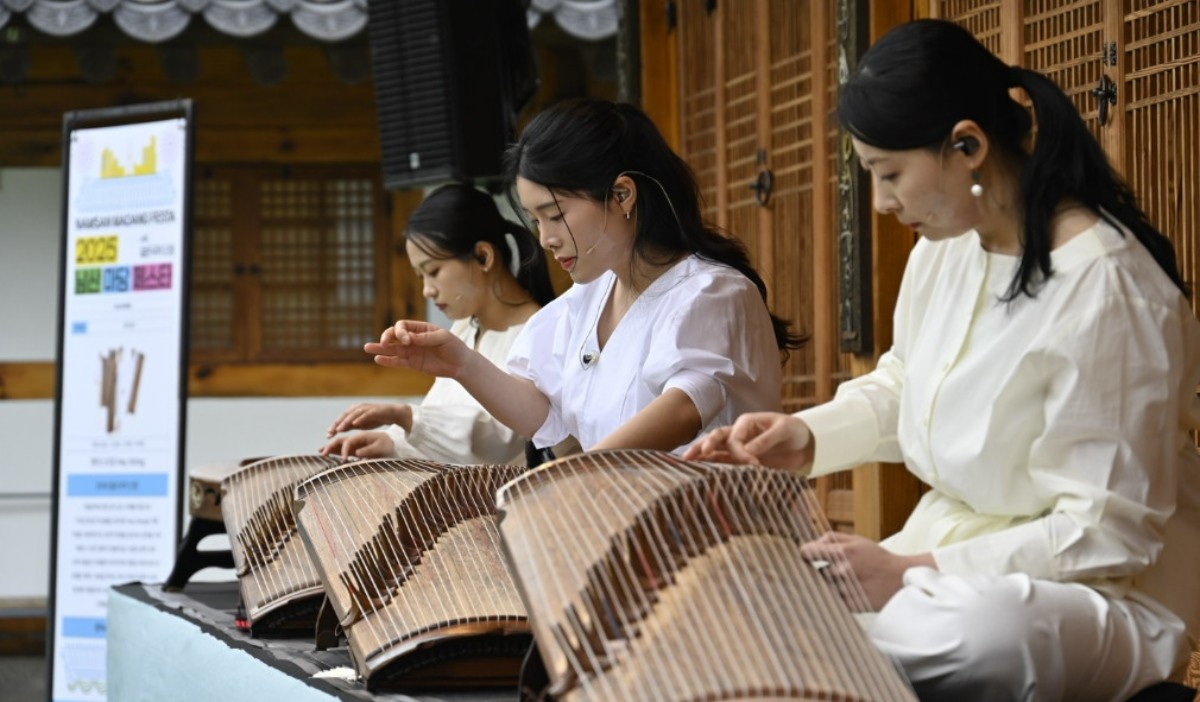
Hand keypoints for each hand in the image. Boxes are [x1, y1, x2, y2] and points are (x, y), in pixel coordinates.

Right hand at [319, 431, 395, 458]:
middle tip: (323, 454)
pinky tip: (327, 453)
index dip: (345, 450)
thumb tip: (357, 453)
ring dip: (329, 446)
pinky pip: (342, 447)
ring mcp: (354, 442)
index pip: (349, 442)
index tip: (344, 460)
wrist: (390, 442)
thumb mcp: (380, 448)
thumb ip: (369, 450)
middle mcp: (355, 438)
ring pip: (339, 443)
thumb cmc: (386, 445)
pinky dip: (334, 449)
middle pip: (340, 440)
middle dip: (331, 446)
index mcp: (362, 436)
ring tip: (319, 452)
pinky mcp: (354, 447)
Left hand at [326, 403, 411, 436]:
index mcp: (353, 411)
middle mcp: (358, 408)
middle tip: (330, 433)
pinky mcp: (374, 410)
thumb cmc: (375, 418)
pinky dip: (359, 418)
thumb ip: (350, 426)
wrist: (392, 413)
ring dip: (345, 422)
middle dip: (337, 424)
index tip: (328, 435)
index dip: (334, 426)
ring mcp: (366, 408)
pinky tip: (354, 424)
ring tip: (340, 429)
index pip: (341, 419)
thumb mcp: (361, 424)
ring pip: (353, 415)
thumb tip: (337, 431)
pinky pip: (365, 414)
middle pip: (344, 416)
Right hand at [365, 320, 470, 377]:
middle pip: (394, 335)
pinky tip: (378, 359)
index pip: (403, 326)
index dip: (401, 332)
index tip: (408, 340)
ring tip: (367, 348)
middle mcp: (413, 339)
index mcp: (421, 328)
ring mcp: (412, 351)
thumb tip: (410, 339)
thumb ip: (427, 338)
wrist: (461, 364)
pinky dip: (388, 361)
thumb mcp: (444, 338)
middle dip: (386, 337)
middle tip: (383, 342)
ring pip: (392, 349)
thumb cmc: (455, 347)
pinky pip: (398, 362)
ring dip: (380, 348)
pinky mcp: (413, 364)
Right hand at [682, 412, 812, 470]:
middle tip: (694, 455)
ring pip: (714, 449)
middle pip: (716, 437)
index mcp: (747, 422)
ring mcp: (738, 447)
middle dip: (704, 445)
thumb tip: (748, 451)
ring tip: (685, 460)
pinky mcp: (740, 460)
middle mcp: (739, 433)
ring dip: (700, 454)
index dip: (741, 452)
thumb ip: (766, 439)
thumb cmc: (794, 431)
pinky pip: (723, 461)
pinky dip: (710, 464)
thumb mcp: (784, 430)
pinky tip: (698, 470)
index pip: (735, 438)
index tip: (754, 464)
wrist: (804, 444)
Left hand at [800, 532, 933, 611]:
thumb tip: (812, 543)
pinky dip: (836, 596)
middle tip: (833, 571)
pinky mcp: (849, 605)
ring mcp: (845, 590)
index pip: (808, 552)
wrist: (901, 581)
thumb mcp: (858, 540)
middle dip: (821, 571)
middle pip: (815, 572)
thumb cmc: (878, 558)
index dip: (805, 553)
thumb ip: (832, 537)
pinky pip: (832, 600)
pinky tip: (849, 592)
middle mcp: (841, 571)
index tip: (806, 555)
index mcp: (842, 552)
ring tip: (846, 582)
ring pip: (824, 587)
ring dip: (829, 585)